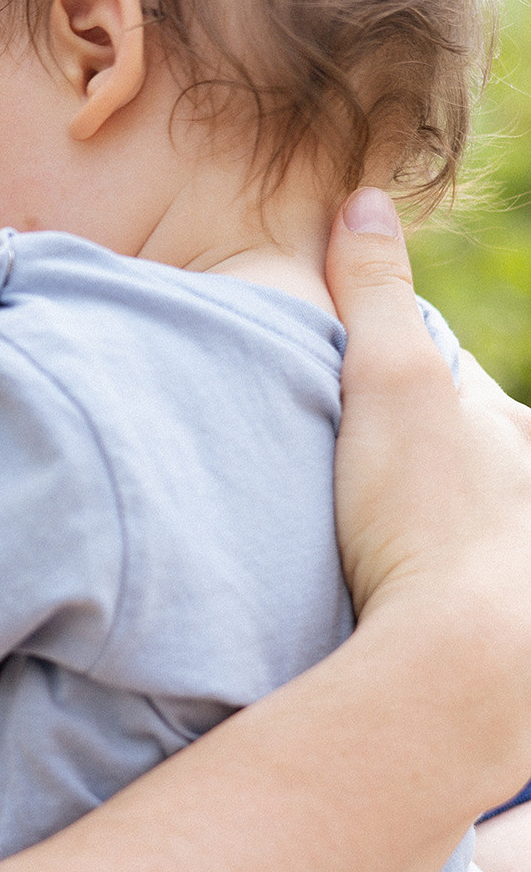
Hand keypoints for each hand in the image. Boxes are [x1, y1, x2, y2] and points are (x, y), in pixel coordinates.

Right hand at [326, 187, 530, 623]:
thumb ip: (376, 292)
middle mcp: (527, 506)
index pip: (461, 403)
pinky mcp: (502, 652)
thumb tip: (365, 201)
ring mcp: (517, 579)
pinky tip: (383, 624)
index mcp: (519, 443)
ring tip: (373, 568)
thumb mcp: (389, 380)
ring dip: (434, 552)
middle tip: (371, 502)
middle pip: (474, 477)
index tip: (357, 429)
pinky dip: (434, 609)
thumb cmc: (424, 519)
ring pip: (471, 546)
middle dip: (435, 484)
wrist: (459, 670)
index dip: (404, 404)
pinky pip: (465, 612)